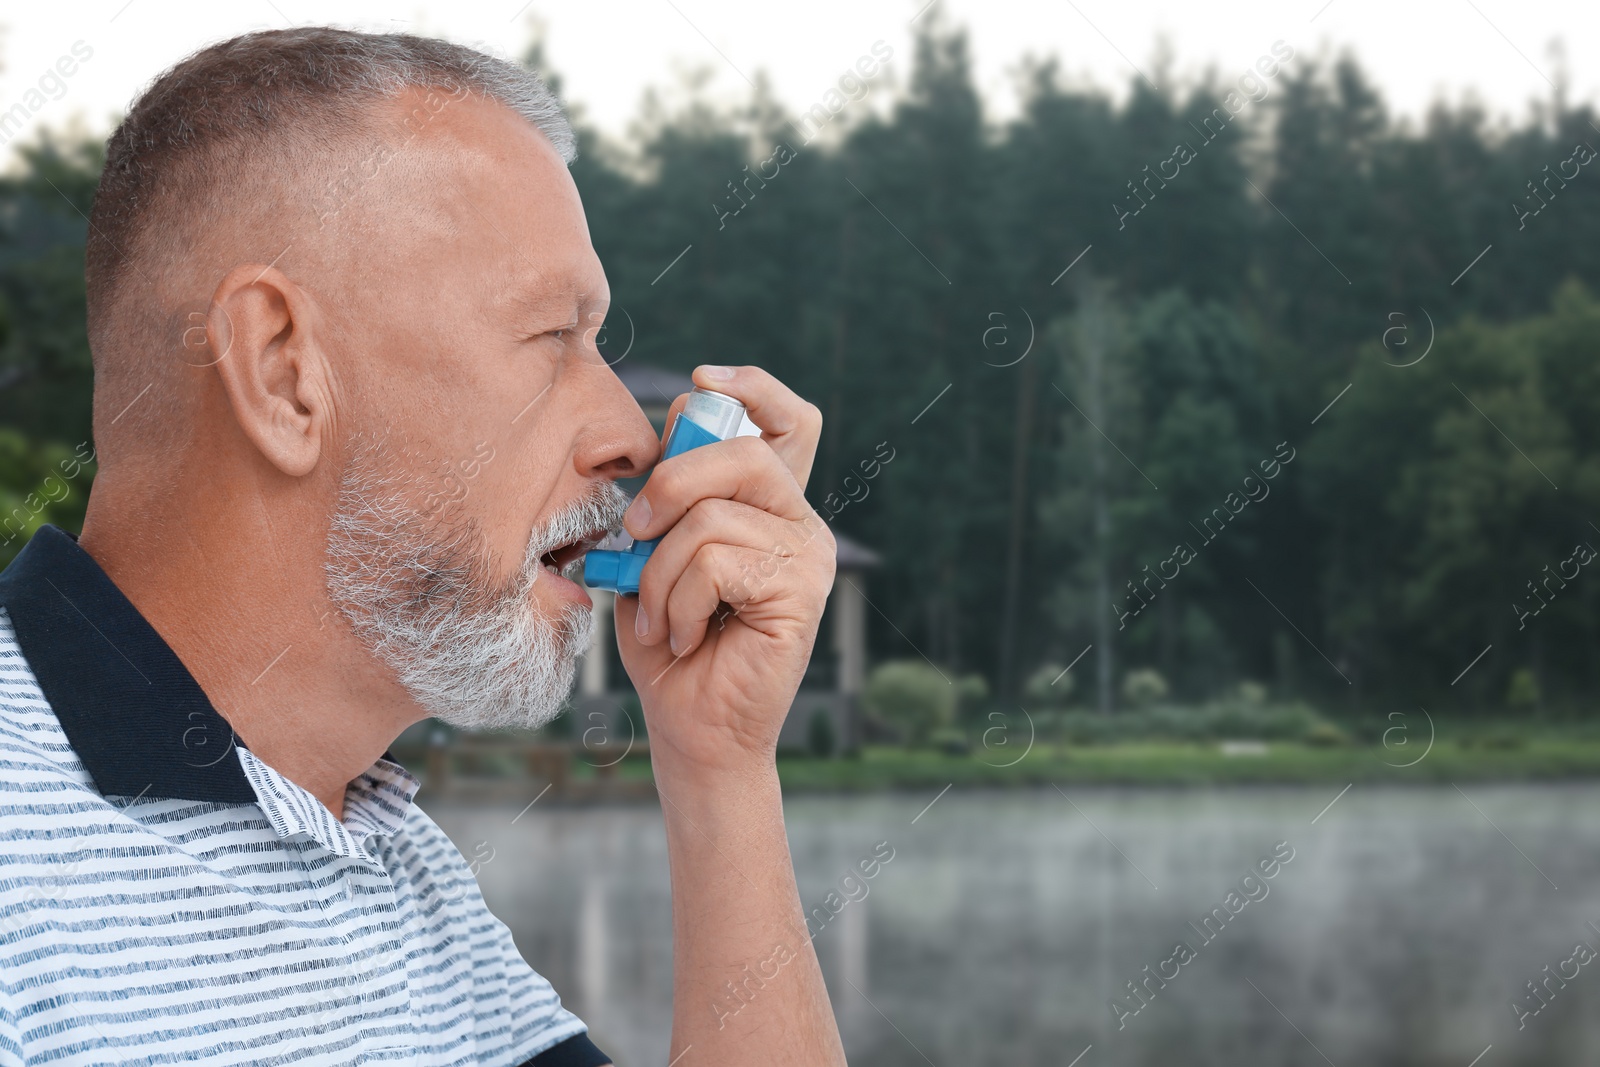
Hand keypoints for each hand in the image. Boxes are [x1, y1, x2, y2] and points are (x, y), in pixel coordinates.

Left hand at [611, 365, 834, 778]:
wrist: (692, 729)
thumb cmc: (670, 642)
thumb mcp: (655, 553)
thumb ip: (669, 496)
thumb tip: (669, 432)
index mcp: (770, 505)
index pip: (788, 420)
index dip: (753, 387)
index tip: (700, 381)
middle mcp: (801, 523)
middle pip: (742, 451)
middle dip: (670, 481)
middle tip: (635, 531)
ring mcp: (810, 557)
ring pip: (712, 517)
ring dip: (661, 572)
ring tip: (664, 617)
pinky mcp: (803, 594)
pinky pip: (718, 562)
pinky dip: (679, 601)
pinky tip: (687, 635)